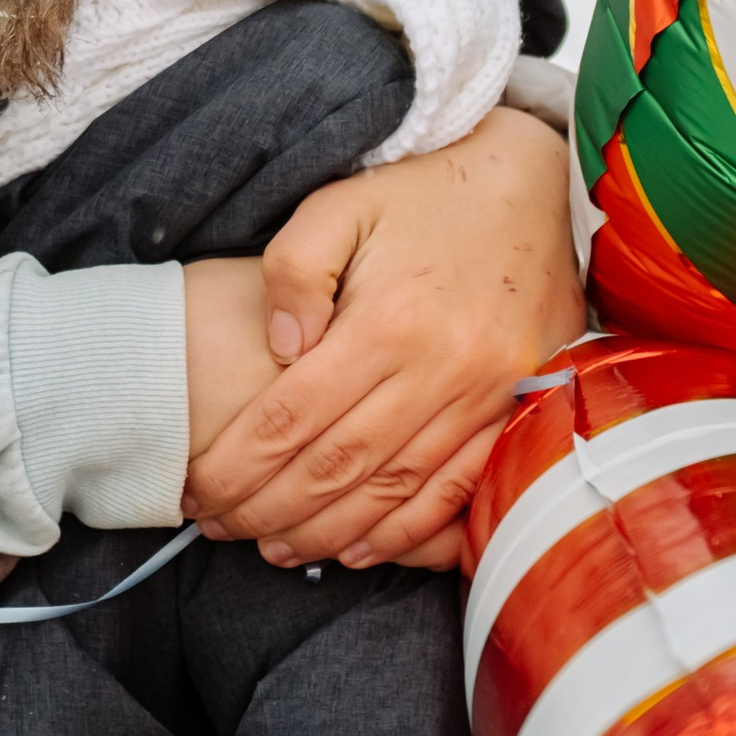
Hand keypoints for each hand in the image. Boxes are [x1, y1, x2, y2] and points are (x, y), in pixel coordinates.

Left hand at [182, 106, 582, 568]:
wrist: (538, 185)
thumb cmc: (425, 195)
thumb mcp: (340, 204)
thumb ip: (294, 270)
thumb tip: (280, 348)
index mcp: (388, 318)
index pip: (294, 416)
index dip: (241, 464)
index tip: (198, 490)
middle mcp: (442, 368)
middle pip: (340, 466)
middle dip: (270, 508)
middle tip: (221, 528)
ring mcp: (488, 396)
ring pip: (396, 490)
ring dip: (330, 532)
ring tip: (277, 549)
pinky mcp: (520, 409)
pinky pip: (459, 490)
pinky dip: (407, 531)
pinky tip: (362, 549)